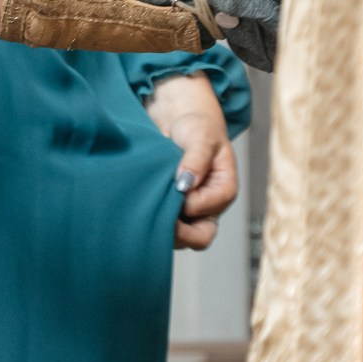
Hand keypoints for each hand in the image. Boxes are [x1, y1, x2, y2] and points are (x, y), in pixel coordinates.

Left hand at [145, 73, 238, 250]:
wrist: (180, 123)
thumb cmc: (197, 128)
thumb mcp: (201, 137)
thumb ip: (196, 159)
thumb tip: (185, 184)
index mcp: (224, 190)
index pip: (205, 208)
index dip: (185, 201)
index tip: (170, 187)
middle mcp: (210, 207)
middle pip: (200, 237)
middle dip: (179, 234)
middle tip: (154, 218)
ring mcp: (191, 213)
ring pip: (181, 238)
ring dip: (163, 229)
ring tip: (144, 211)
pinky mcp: (173, 211)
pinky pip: (164, 228)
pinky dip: (153, 224)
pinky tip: (138, 211)